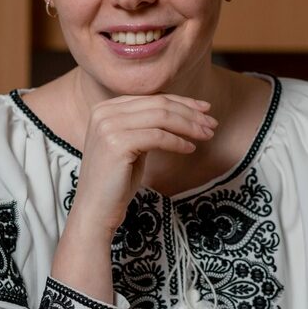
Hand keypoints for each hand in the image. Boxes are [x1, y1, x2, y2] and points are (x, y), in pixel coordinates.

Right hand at [52, 93, 217, 301]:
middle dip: (190, 113)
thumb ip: (146, 125)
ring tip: (207, 135)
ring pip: (161, 117)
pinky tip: (190, 148)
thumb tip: (183, 110)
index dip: (182, 102)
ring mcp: (108, 126)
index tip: (205, 109)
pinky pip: (158, 137)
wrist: (95, 210)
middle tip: (212, 123)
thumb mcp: (132, 145)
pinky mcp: (117, 143)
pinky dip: (178, 142)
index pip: (152, 98)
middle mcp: (104, 113)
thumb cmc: (116, 181)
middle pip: (158, 105)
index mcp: (105, 109)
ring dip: (189, 126)